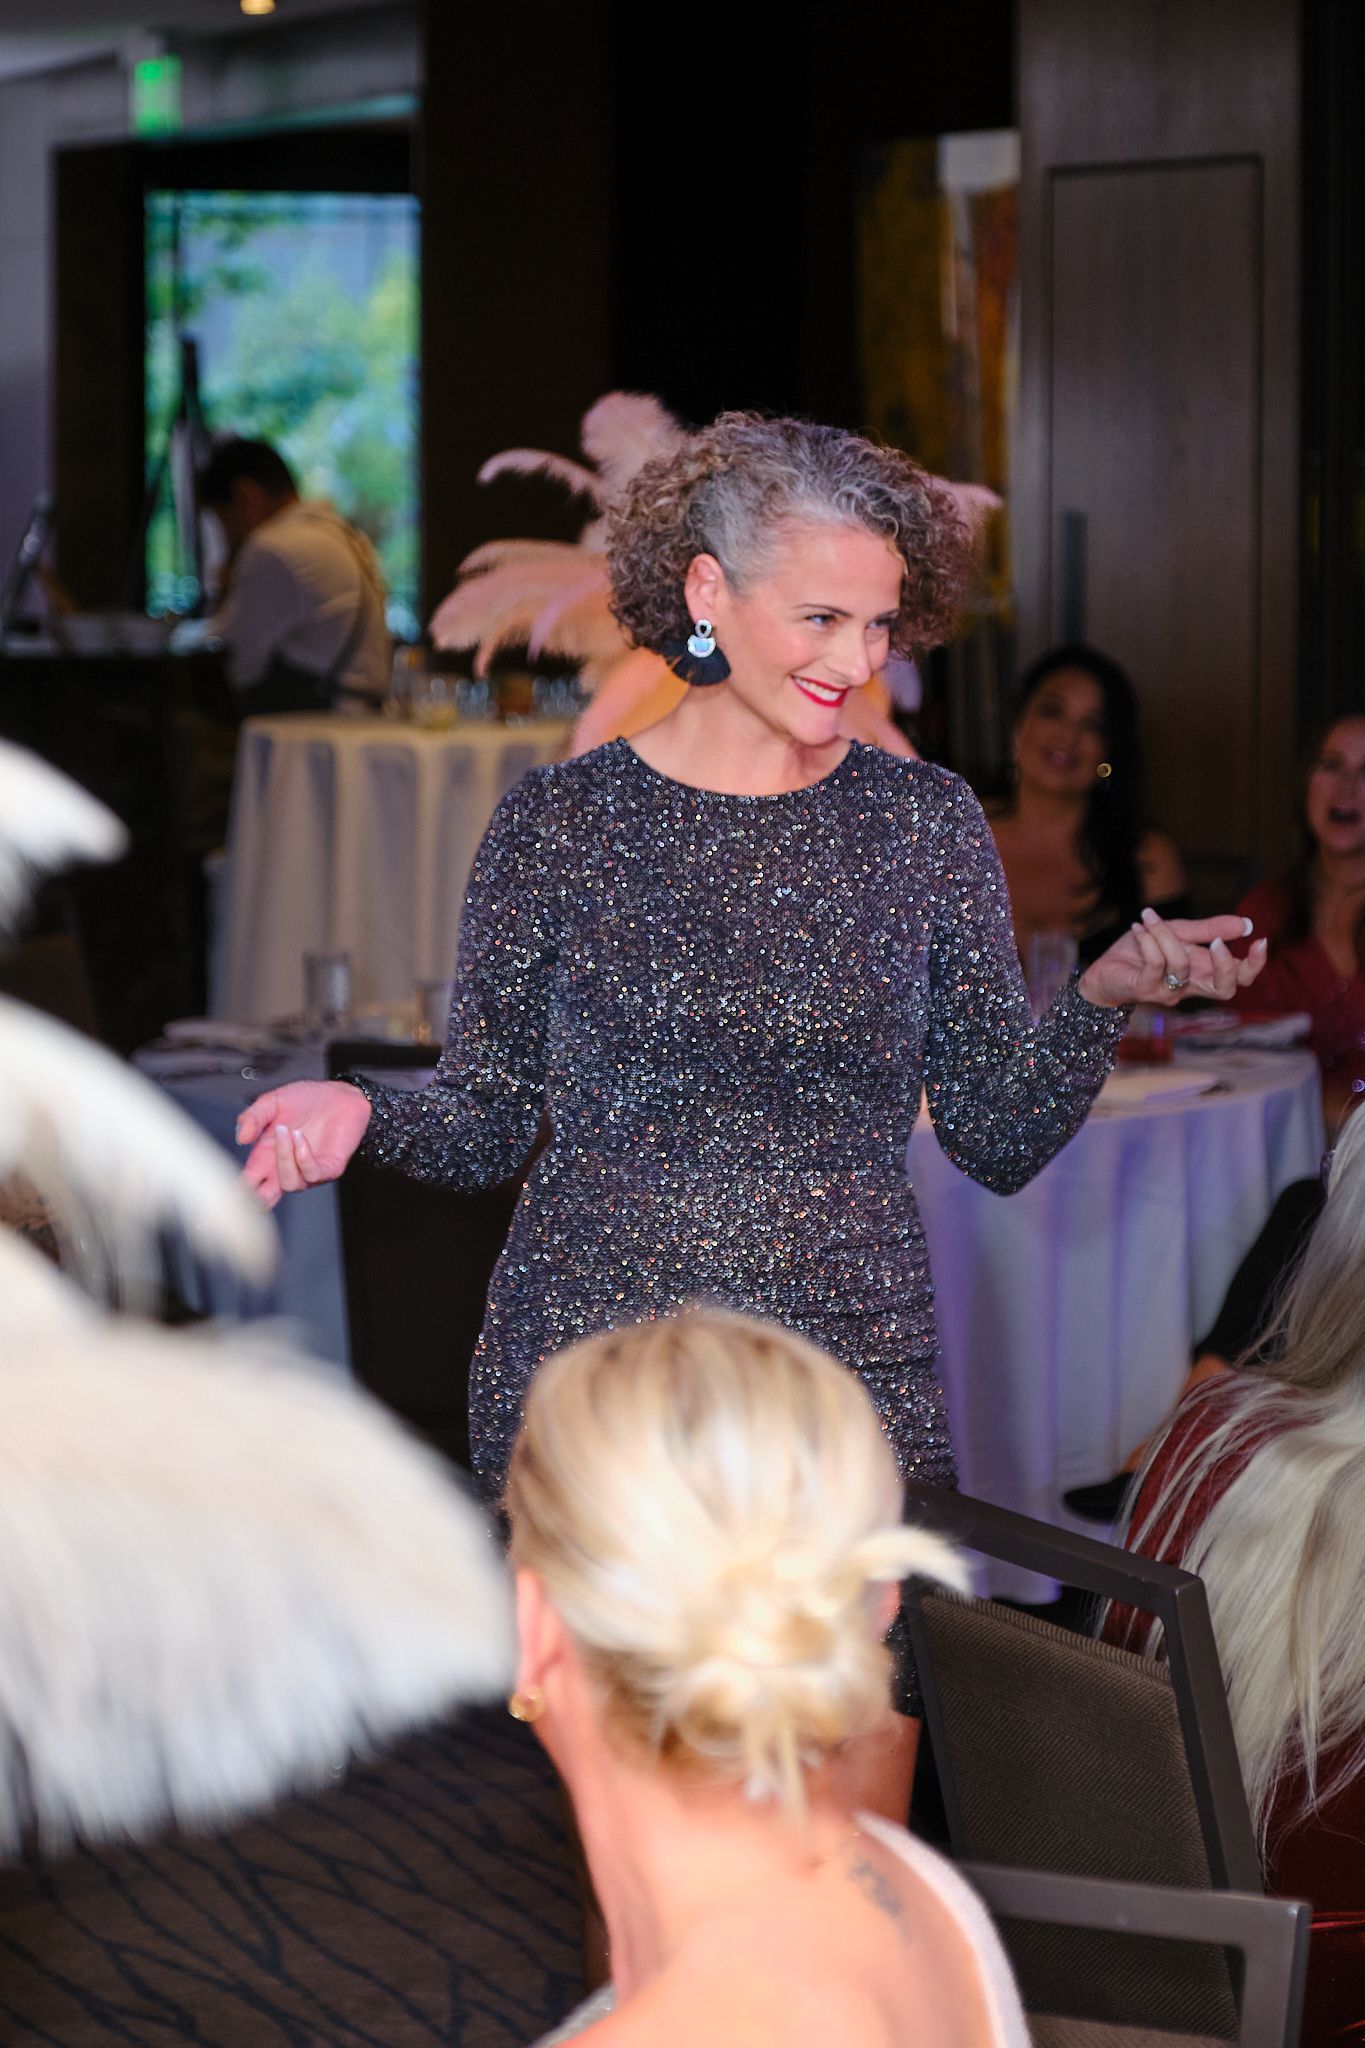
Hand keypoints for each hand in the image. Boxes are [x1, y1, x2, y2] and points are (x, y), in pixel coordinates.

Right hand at [236, 1080, 371, 1208]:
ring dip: (284, 1158)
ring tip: (285, 1130)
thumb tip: (240, 1137)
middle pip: (267, 1198)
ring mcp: (307, 1171)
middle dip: (256, 1199)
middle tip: (249, 1186)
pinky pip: (313, 1173)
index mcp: (266, 1157)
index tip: (227, 1192)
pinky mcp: (329, 1168)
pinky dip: (303, 1157)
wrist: (338, 1093)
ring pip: (290, 1184)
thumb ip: (253, 1117)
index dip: (237, 1193)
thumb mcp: (272, 1102)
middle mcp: (285, 1168)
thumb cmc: (306, 1100)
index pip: (248, 1184)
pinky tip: (299, 1137)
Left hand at [1077, 907, 1268, 1010]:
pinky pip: (1155, 965)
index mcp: (1202, 972)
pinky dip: (1149, 941)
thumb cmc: (1142, 952)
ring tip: (1149, 918)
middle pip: (1225, 990)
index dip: (1254, 964)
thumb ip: (1209, 929)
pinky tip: (1139, 928)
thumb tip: (1245, 923)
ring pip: (1181, 966)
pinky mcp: (1144, 990)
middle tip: (1218, 942)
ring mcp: (1167, 992)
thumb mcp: (1178, 932)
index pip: (1238, 977)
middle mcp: (1189, 986)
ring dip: (1167, 936)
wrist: (1103, 970)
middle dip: (1226, 966)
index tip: (1260, 940)